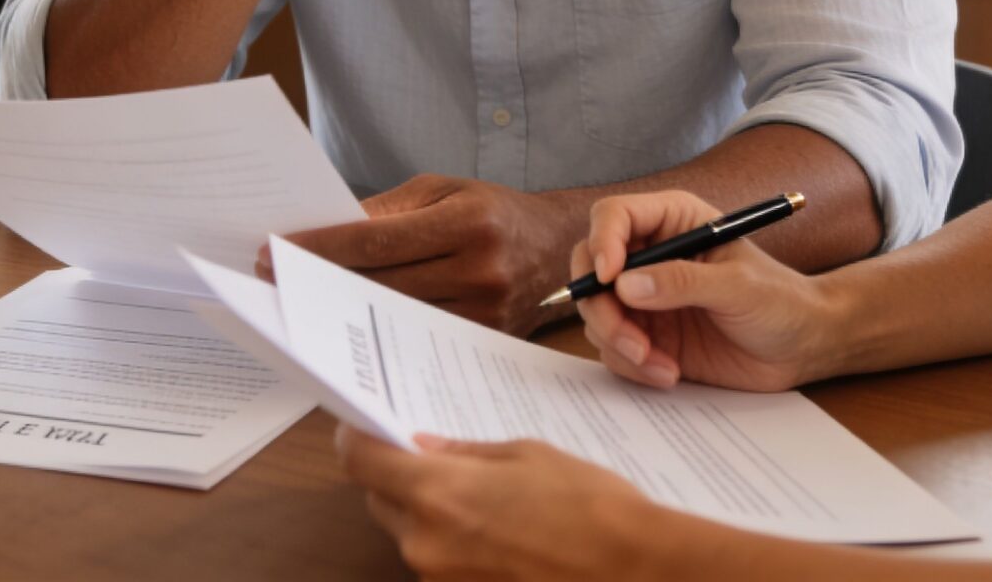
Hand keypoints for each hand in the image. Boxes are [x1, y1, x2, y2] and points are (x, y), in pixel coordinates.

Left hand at [272, 175, 577, 334]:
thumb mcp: (443, 190)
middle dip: (320, 279)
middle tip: (272, 278)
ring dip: (341, 309)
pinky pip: (416, 338)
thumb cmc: (491, 211)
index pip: (377, 241)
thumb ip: (387, 210)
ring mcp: (485, 312)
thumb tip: (326, 232)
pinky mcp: (484, 340)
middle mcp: (481, 269)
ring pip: (393, 316)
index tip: (276, 248)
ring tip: (299, 301)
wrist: (554, 246)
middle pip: (379, 283)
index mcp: (469, 221)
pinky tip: (345, 322)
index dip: (321, 247)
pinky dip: (377, 329)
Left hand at [335, 423, 673, 581]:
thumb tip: (425, 448)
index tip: (360, 426)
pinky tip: (497, 532)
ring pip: (410, 536)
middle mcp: (426, 543)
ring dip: (428, 514)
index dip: (355, 438)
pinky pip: (441, 565)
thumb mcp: (528, 456)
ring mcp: (443, 580)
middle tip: (431, 457)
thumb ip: (466, 453)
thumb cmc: (591, 506)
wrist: (636, 571)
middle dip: (397, 476)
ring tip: (482, 499)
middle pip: (380, 501)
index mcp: (438, 493)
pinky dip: (454, 545)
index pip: (361, 462)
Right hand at [574, 191, 837, 392]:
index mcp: (674, 222)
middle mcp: (651, 256)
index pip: (614, 216)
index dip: (602, 243)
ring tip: (660, 363)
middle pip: (591, 267)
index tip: (610, 279)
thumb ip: (683, 282)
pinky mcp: (647, 335)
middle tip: (630, 339)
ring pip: (596, 313)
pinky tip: (669, 372)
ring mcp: (645, 298)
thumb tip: (626, 284)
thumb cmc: (781, 301)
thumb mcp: (738, 287)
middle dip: (600, 307)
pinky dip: (632, 365)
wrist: (802, 348)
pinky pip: (613, 349)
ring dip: (618, 342)